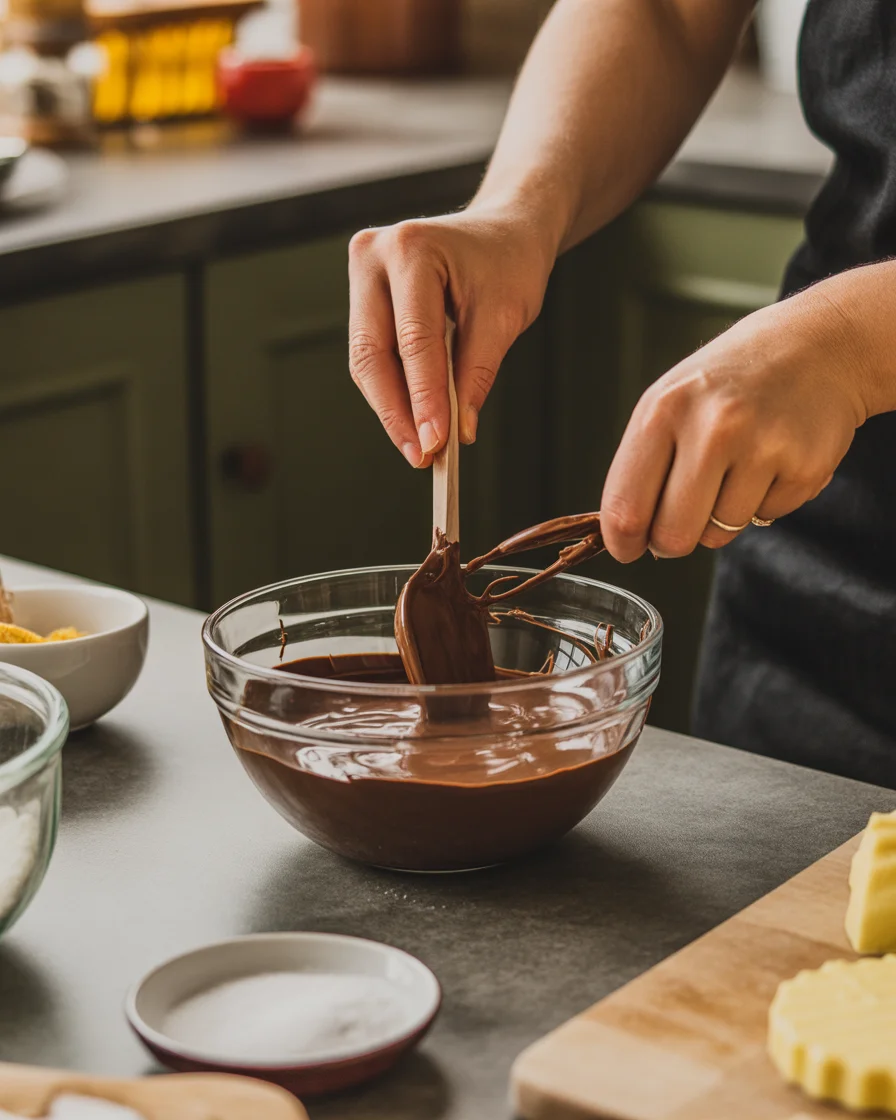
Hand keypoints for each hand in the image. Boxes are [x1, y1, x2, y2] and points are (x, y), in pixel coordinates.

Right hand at [348, 207, 553, 465]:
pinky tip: (412, 421)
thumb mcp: (506, 315)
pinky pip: (373, 354)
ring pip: (367, 360)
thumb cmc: (509, 263)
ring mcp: (362, 274)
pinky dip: (393, 391)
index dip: (423, 398)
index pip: (414, 339)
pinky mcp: (363, 295)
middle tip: (422, 456)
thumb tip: (458, 429)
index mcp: (412, 249)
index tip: (434, 443)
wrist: (502, 231)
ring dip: (392, 408)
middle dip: (398, 412)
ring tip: (419, 447)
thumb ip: (478, 371)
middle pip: (374, 353)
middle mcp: (374, 256)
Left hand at [599, 287, 871, 560]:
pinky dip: (763, 503)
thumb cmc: (727, 382)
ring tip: (734, 469)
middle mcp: (713, 427)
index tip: (625, 549)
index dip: (622, 542)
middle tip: (680, 520)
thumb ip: (641, 465)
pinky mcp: (804, 467)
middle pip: (673, 535)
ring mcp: (762, 447)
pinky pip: (765, 519)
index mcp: (664, 411)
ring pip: (720, 534)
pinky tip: (769, 462)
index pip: (627, 507)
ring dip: (721, 517)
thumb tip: (625, 533)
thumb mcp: (668, 402)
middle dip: (670, 541)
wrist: (813, 347)